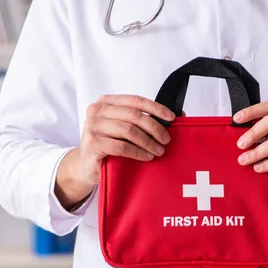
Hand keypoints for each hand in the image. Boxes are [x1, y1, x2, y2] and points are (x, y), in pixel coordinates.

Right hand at [55, 95, 174, 209]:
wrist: (86, 166)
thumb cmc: (108, 146)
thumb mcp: (124, 129)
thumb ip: (143, 120)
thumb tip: (180, 115)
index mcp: (106, 102)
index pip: (135, 100)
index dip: (156, 108)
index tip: (171, 118)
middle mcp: (96, 110)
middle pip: (134, 115)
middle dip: (154, 127)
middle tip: (166, 140)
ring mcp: (92, 126)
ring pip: (129, 130)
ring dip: (148, 142)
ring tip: (159, 150)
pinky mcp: (93, 144)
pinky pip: (122, 146)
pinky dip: (138, 152)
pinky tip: (147, 157)